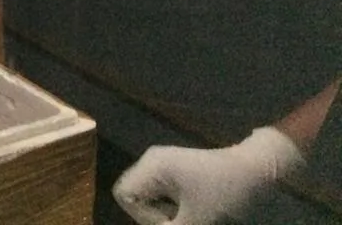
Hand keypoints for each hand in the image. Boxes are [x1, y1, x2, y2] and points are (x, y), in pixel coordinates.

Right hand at [113, 127, 304, 224]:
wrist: (256, 170)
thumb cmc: (226, 192)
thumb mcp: (198, 219)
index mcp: (153, 166)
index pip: (124, 194)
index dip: (142, 216)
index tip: (170, 222)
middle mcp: (152, 161)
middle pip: (133, 195)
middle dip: (153, 216)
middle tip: (182, 222)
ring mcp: (163, 164)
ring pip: (147, 196)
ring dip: (163, 213)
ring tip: (189, 217)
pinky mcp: (175, 170)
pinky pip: (160, 193)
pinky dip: (171, 207)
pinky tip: (192, 211)